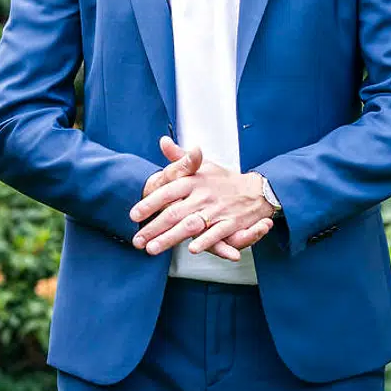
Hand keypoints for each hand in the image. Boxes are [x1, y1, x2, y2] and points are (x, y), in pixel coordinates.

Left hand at [137, 136, 240, 260]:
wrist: (256, 190)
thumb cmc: (224, 180)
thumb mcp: (203, 165)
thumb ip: (180, 157)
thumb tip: (163, 141)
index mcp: (194, 181)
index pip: (168, 191)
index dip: (150, 203)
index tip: (134, 214)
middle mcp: (204, 195)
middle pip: (175, 212)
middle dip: (154, 227)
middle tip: (137, 239)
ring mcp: (217, 210)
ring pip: (191, 225)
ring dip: (171, 238)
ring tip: (153, 248)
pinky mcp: (231, 223)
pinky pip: (217, 233)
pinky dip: (206, 241)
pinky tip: (193, 249)